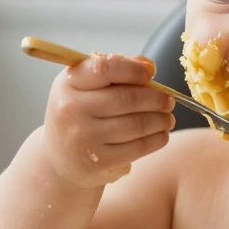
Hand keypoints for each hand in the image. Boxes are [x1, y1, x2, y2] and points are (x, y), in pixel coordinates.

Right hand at [41, 53, 174, 187]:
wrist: (60, 158)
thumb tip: (148, 66)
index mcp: (69, 83)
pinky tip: (161, 134)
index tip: (150, 74)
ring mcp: (84, 138)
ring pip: (137, 124)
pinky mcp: (99, 162)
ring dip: (161, 120)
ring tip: (168, 118)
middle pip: (127, 98)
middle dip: (157, 99)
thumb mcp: (86, 85)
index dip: (134, 70)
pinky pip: (138, 147)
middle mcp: (72, 110)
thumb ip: (116, 69)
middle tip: (169, 100)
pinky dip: (157, 139)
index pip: (106, 68)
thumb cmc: (79, 113)